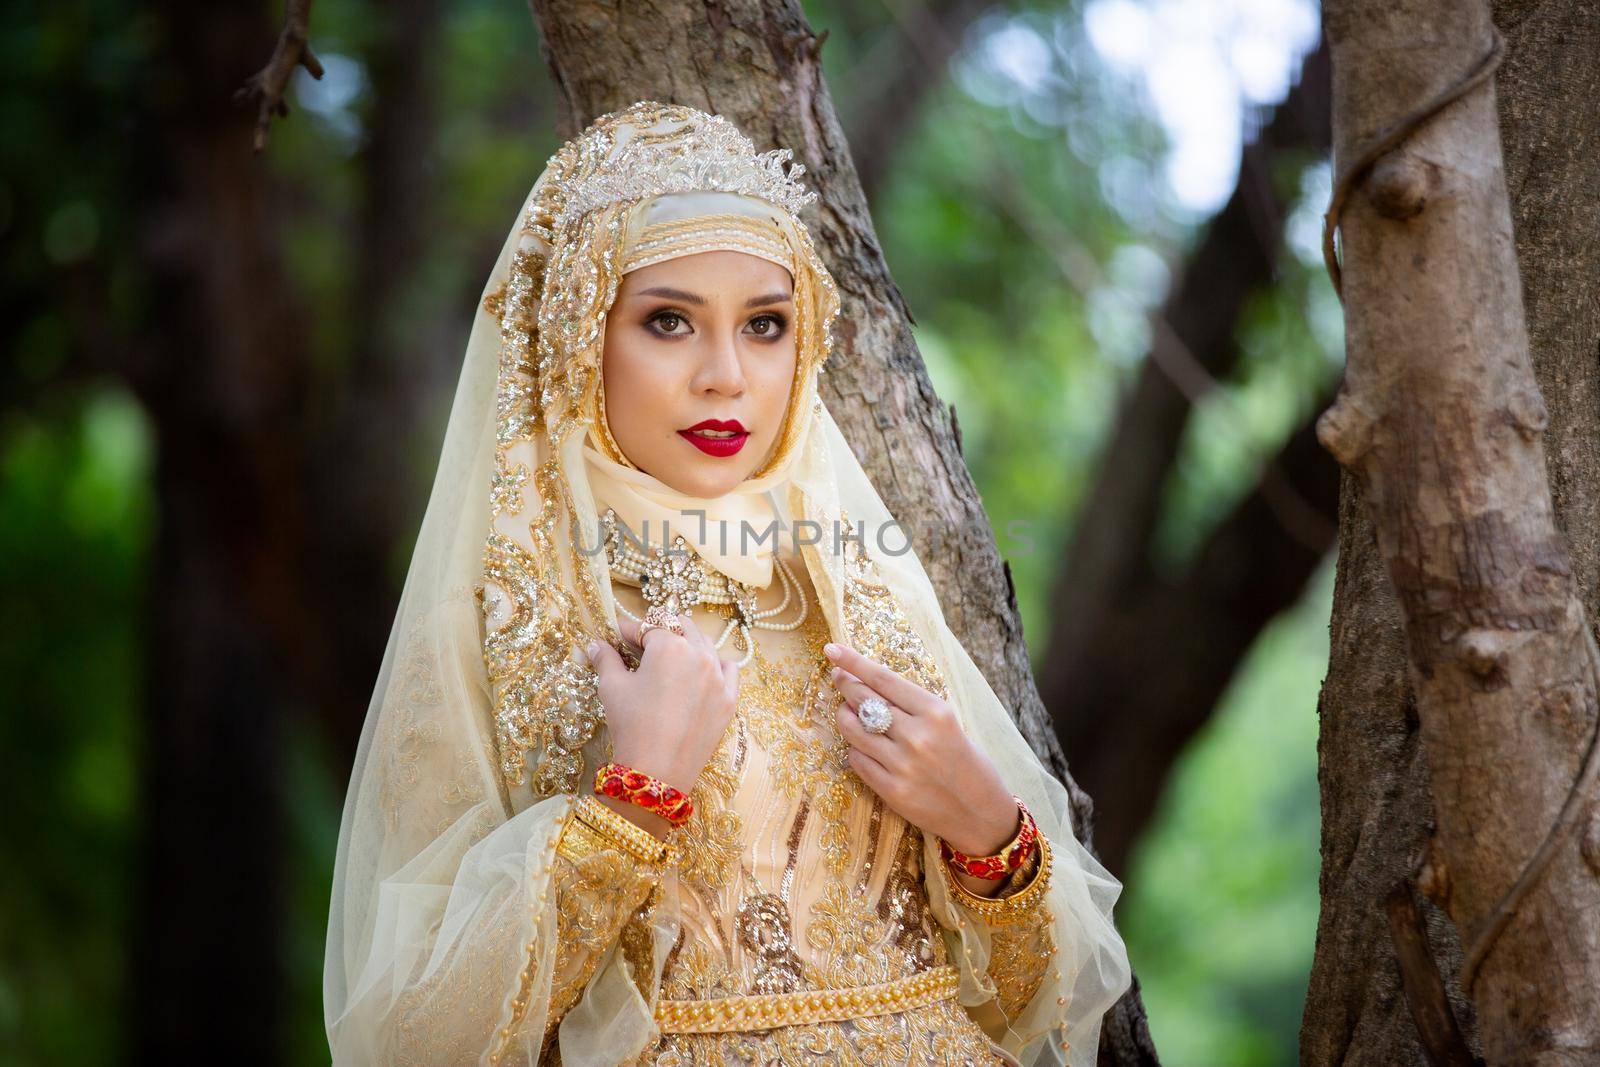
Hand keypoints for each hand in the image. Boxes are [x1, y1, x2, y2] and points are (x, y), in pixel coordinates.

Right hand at [585, 614, 738, 835]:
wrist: (658, 771)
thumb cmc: (632, 724)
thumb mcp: (612, 688)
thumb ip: (606, 659)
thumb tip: (595, 645)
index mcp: (670, 646)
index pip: (647, 627)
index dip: (628, 630)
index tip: (616, 635)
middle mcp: (699, 654)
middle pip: (680, 627)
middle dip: (660, 631)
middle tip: (642, 645)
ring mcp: (719, 677)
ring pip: (705, 645)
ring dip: (686, 644)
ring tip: (669, 659)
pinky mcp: (729, 699)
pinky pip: (728, 670)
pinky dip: (716, 665)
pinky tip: (702, 672)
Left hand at [825, 642, 1020, 895]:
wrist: (982, 814)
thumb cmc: (967, 762)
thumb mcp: (949, 723)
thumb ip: (911, 706)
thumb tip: (866, 685)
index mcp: (936, 713)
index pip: (883, 679)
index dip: (853, 662)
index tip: (833, 650)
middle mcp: (917, 737)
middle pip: (864, 700)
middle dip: (845, 684)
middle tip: (838, 676)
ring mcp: (902, 766)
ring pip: (853, 729)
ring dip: (844, 715)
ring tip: (846, 711)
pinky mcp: (892, 791)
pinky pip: (857, 759)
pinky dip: (855, 748)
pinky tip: (862, 745)